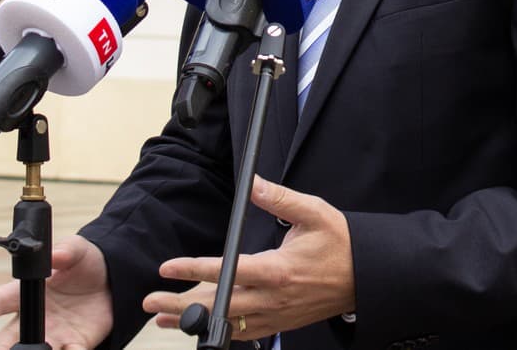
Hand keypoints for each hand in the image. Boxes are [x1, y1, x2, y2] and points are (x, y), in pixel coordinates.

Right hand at [0, 235, 112, 349]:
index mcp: (29, 292)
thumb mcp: (77, 250)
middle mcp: (35, 318)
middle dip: (2, 349)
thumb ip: (65, 251)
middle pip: (9, 339)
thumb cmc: (85, 261)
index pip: (0, 302)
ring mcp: (53, 335)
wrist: (113, 279)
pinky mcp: (75, 344)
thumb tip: (54, 256)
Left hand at [145, 176, 355, 339]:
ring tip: (164, 318)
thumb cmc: (341, 243)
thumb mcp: (314, 212)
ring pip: (226, 324)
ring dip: (193, 322)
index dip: (194, 270)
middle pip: (218, 308)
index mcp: (278, 270)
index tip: (168, 267)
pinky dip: (219, 330)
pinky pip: (245, 333)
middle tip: (150, 302)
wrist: (366, 276)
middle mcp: (273, 299)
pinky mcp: (282, 325)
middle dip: (180, 306)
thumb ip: (280, 199)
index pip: (227, 271)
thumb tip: (253, 182)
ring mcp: (277, 316)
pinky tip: (201, 326)